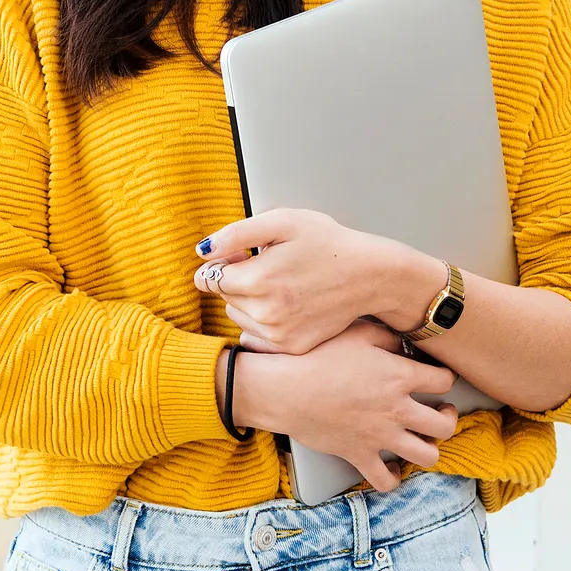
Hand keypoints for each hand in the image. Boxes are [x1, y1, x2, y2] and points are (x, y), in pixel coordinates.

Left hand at [194, 208, 441, 354]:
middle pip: (224, 298)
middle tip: (267, 265)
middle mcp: (265, 313)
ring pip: (238, 317)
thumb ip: (235, 234)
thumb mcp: (282, 222)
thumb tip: (201, 251)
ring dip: (248, 301)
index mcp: (258, 279)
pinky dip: (263, 320)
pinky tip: (287, 303)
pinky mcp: (291, 347)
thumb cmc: (327, 243)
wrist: (369, 276)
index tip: (243, 255)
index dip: (224, 262)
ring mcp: (278, 335)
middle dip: (236, 281)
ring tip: (280, 283)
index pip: (210, 278)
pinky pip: (256, 335)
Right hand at [230, 320, 457, 492]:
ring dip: (430, 448)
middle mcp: (397, 410)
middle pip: (445, 425)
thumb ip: (387, 336)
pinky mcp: (360, 455)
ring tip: (422, 439)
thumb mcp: (357, 333)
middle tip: (440, 411)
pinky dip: (393, 477)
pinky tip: (391, 466)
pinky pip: (386, 480)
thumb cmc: (318, 356)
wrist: (286, 389)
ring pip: (427, 456)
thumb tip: (402, 343)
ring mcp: (380, 436)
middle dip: (448, 418)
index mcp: (400, 377)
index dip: (446, 377)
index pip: (445, 381)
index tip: (437, 377)